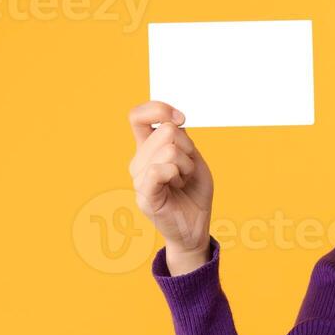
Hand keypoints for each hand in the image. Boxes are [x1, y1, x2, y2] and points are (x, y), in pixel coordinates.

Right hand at [128, 101, 214, 269]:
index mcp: (147, 148)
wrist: (196, 225)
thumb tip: (172, 122)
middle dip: (188, 149)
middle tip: (186, 170)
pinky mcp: (144, 195)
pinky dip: (176, 174)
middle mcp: (138, 160)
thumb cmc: (193, 191)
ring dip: (186, 166)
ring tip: (181, 181)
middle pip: (166, 131)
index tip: (181, 119)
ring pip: (170, 150)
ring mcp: (138, 177)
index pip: (138, 116)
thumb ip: (180, 138)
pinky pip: (159, 170)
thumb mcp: (192, 157)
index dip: (159, 109)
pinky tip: (176, 186)